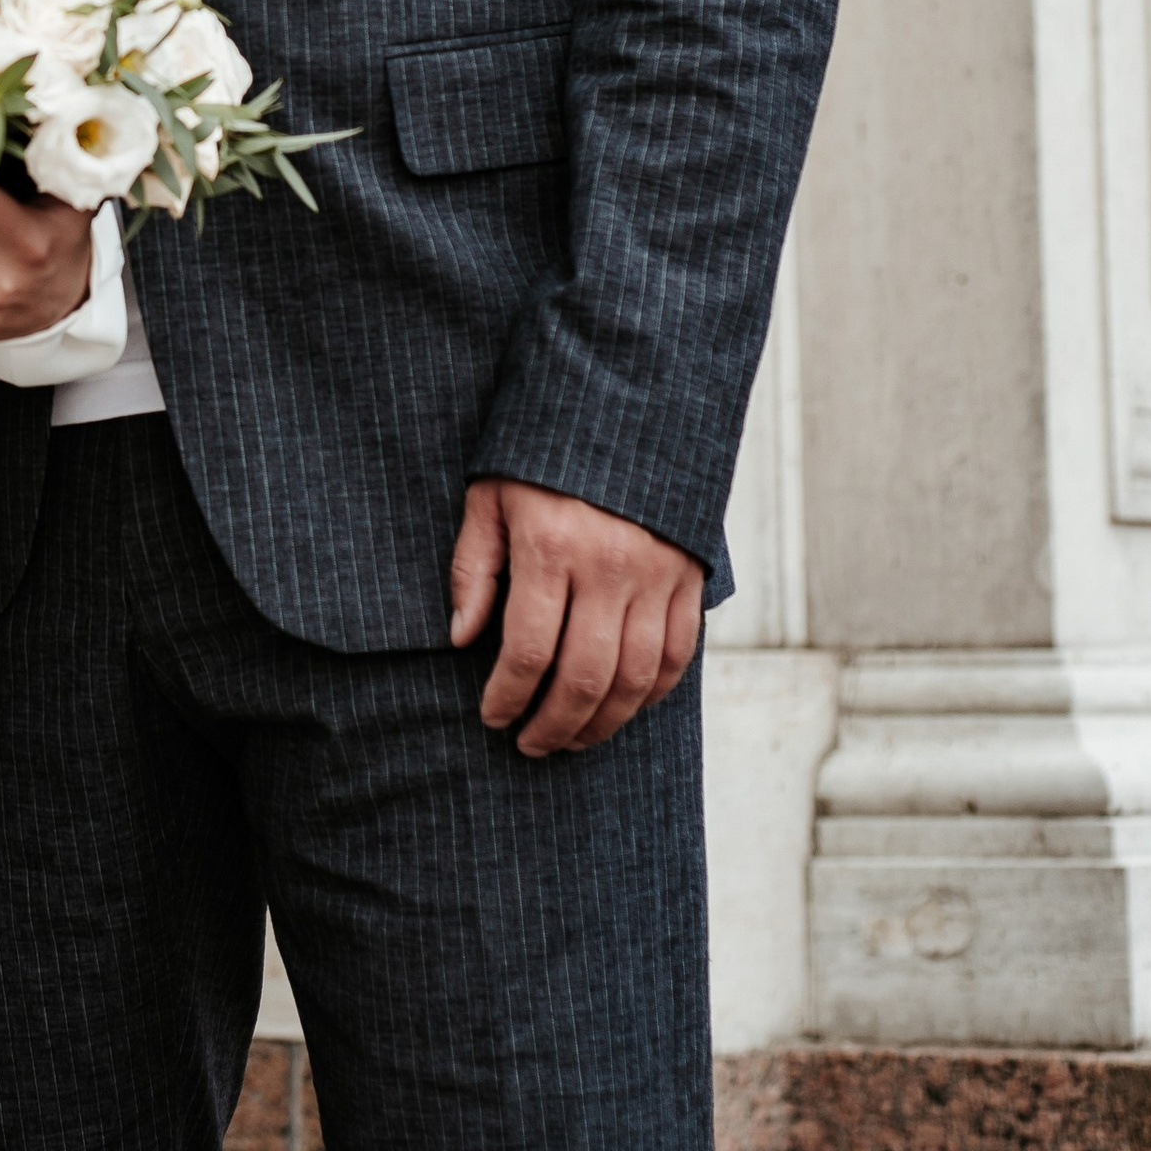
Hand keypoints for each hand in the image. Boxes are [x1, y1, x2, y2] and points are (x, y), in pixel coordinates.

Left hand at [449, 477, 703, 755]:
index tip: (492, 717)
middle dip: (554, 724)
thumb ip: (475, 568)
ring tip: (573, 739)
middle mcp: (611, 567)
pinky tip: (624, 707)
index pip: (529, 650)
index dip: (508, 696)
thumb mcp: (490, 496)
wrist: (627, 406)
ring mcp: (657, 575)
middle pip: (585, 677)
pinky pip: (677, 655)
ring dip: (603, 722)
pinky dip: (652, 693)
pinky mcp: (690, 577)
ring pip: (635, 678)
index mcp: (553, 547)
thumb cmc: (543, 453)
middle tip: (530, 744)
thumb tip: (461, 638)